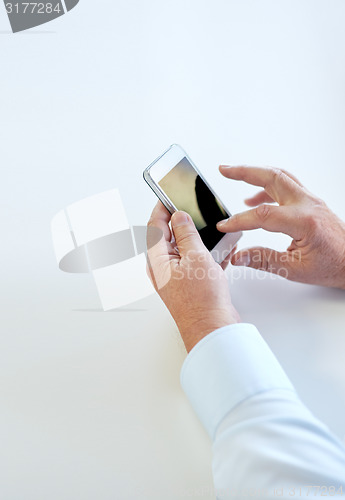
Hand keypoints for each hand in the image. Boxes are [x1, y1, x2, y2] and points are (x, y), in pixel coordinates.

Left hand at [147, 202, 239, 351]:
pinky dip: (204, 253)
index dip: (162, 207)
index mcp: (158, 260)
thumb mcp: (196, 257)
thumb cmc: (202, 302)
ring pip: (183, 248)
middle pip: (168, 236)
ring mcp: (175, 277)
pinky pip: (194, 261)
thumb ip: (186, 233)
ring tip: (210, 229)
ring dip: (196, 238)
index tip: (169, 194)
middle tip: (192, 209)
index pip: (155, 225)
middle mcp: (163, 268)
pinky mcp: (188, 284)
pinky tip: (219, 250)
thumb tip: (179, 216)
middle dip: (181, 221)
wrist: (212, 329)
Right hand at [216, 165, 344, 288]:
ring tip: (234, 174)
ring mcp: (311, 200)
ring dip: (255, 173)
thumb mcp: (296, 270)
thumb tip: (239, 256)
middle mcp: (308, 205)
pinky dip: (266, 186)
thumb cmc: (333, 266)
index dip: (240, 220)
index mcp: (305, 221)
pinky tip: (253, 198)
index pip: (264, 215)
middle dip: (244, 172)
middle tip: (224, 170)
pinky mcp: (310, 202)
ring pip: (279, 176)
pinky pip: (286, 185)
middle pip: (272, 177)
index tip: (225, 227)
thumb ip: (264, 260)